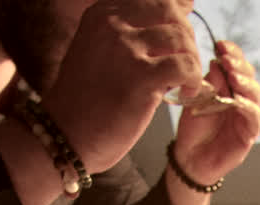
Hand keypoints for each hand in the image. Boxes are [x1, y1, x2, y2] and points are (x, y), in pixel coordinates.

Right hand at [40, 0, 203, 173]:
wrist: (65, 136)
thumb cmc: (86, 100)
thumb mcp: (100, 50)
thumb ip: (132, 31)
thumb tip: (183, 7)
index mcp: (102, 14)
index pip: (157, 0)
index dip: (177, 14)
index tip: (181, 35)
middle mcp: (112, 25)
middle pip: (172, 13)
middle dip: (187, 38)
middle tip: (185, 63)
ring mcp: (125, 49)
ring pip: (182, 38)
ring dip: (192, 61)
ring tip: (185, 82)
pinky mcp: (140, 77)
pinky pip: (185, 65)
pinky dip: (194, 80)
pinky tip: (186, 93)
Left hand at [169, 40, 259, 185]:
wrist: (189, 157)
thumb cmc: (194, 128)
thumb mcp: (197, 100)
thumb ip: (209, 83)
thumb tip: (217, 62)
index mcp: (228, 87)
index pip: (236, 65)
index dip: (232, 53)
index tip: (221, 45)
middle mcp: (241, 98)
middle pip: (249, 76)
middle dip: (239, 66)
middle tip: (227, 61)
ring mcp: (246, 115)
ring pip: (255, 94)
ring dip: (245, 84)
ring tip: (233, 78)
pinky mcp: (249, 134)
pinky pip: (255, 117)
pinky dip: (248, 107)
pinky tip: (238, 101)